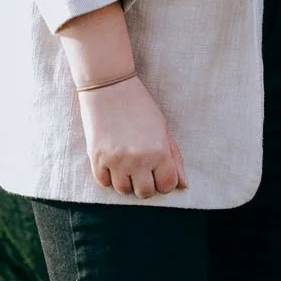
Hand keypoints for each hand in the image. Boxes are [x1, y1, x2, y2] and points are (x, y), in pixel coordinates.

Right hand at [77, 77, 186, 197]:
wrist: (110, 87)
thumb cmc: (140, 106)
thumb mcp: (163, 129)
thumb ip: (175, 158)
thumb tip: (184, 185)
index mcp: (159, 151)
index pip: (167, 185)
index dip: (164, 182)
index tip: (159, 174)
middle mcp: (139, 160)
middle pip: (144, 193)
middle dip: (145, 184)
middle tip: (142, 169)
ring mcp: (116, 161)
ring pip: (123, 190)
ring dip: (126, 181)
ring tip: (126, 163)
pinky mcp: (96, 159)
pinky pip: (104, 183)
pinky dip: (108, 176)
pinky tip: (112, 161)